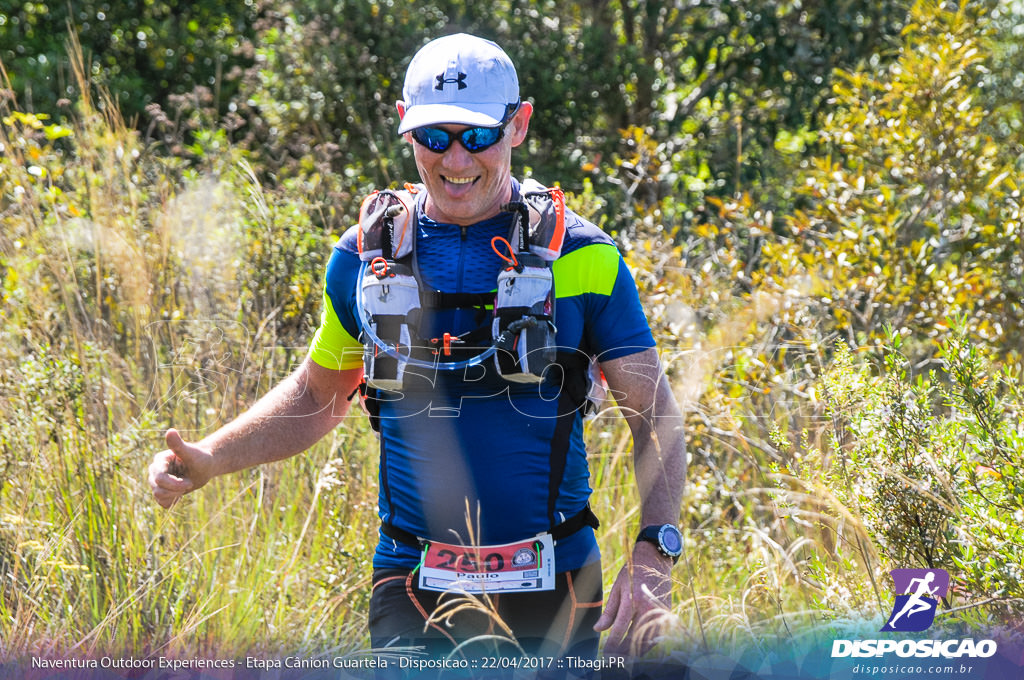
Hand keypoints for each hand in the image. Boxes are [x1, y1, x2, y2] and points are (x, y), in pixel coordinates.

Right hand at [148, 428, 215, 507]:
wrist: (205, 466)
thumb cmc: (201, 458)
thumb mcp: (191, 453)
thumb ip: (179, 445)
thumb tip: (170, 431)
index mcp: (160, 460)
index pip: (159, 478)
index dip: (175, 484)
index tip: (190, 483)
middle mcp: (154, 470)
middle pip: (158, 489)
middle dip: (176, 490)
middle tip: (190, 483)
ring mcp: (156, 480)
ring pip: (159, 496)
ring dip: (175, 495)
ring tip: (185, 485)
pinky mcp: (161, 489)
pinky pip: (162, 502)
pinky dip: (172, 501)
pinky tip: (181, 493)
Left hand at [594, 541, 673, 656]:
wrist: (655, 560)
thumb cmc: (632, 572)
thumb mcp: (617, 588)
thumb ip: (609, 611)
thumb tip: (598, 630)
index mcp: (632, 599)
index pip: (620, 627)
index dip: (612, 643)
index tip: (606, 653)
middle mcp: (647, 607)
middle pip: (635, 637)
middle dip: (623, 651)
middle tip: (614, 659)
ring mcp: (658, 611)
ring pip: (648, 639)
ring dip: (636, 650)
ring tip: (624, 657)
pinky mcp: (666, 613)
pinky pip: (656, 634)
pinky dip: (647, 643)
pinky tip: (637, 647)